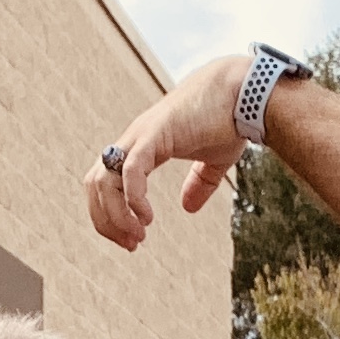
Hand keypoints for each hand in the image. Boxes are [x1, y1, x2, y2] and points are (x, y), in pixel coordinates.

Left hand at [87, 54, 260, 250]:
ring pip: (104, 180)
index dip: (111, 215)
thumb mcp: (213, 162)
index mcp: (143, 146)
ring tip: (137, 236)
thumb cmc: (230, 121)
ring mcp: (141, 135)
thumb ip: (199, 183)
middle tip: (131, 245)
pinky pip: (130, 170)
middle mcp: (134, 140)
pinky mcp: (155, 134)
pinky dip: (132, 199)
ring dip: (115, 215)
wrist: (244, 93)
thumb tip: (188, 208)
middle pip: (95, 183)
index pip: (106, 182)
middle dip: (106, 220)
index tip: (132, 239)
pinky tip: (146, 218)